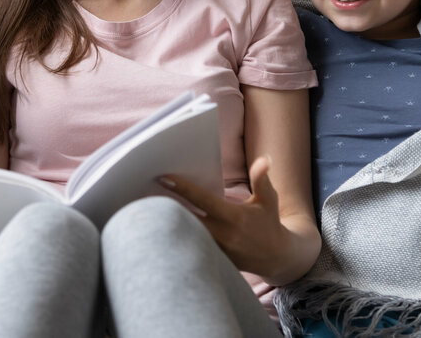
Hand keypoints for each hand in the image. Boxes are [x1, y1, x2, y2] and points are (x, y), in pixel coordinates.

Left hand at [160, 155, 318, 284]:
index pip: (202, 200)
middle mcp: (221, 235)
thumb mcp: (268, 199)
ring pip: (184, 235)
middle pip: (185, 219)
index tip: (163, 177)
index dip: (182, 188)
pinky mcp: (211, 261)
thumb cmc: (269, 222)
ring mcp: (215, 251)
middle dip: (166, 206)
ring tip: (145, 206)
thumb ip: (262, 179)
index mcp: (233, 217)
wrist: (276, 258)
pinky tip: (158, 226)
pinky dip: (174, 236)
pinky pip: (188, 247)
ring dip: (166, 222)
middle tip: (144, 190)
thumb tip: (265, 158)